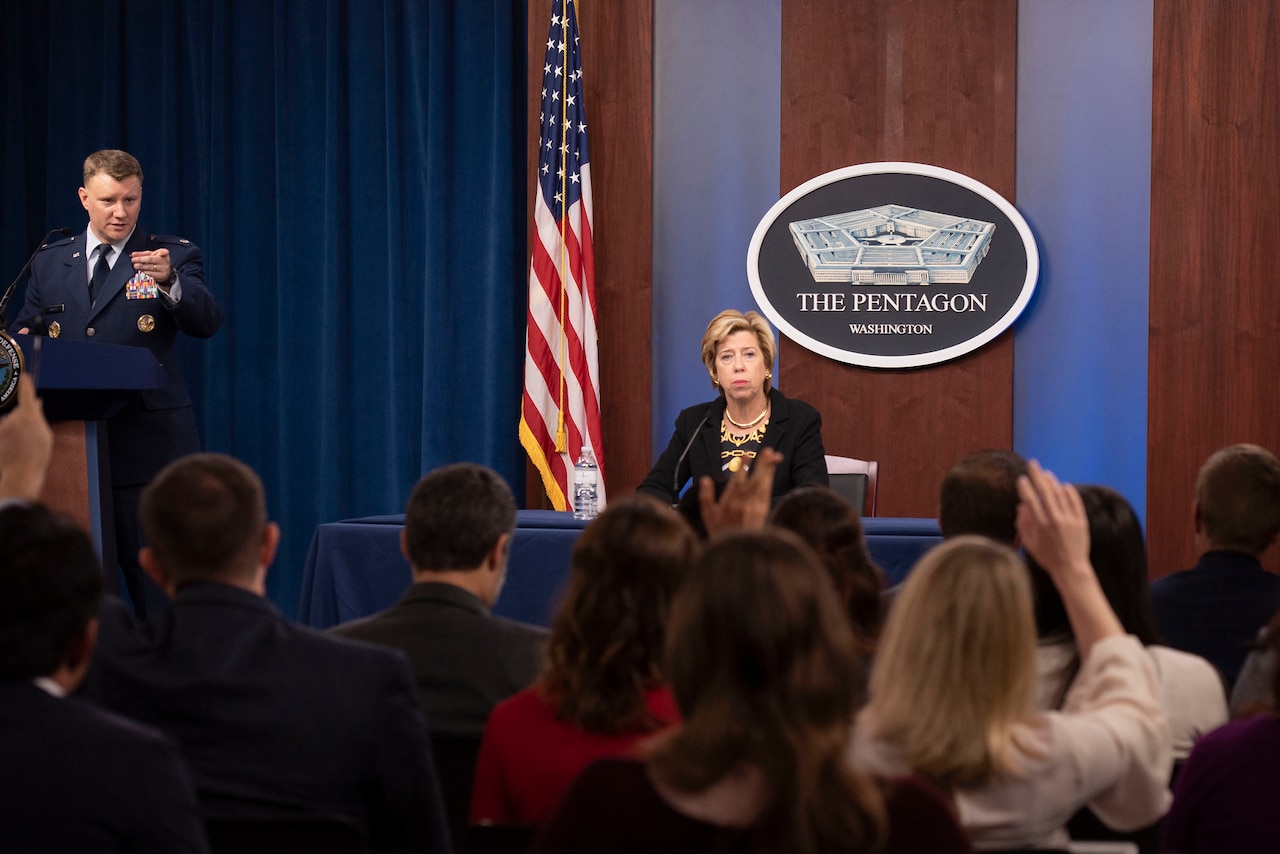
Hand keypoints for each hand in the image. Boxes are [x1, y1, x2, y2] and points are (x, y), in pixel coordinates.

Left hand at [0, 377, 52, 500]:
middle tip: (30, 436)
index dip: (26, 385)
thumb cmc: (37, 455)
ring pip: (9, 423)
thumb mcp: (45, 434)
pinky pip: (3, 431)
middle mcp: (12, 418)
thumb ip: (38, 416)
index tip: (24, 376)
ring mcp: (1, 427)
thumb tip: (36, 403)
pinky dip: (6, 437)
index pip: (26, 395)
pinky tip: (12, 449)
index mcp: (28, 416)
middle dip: (22, 419)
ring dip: (14, 430)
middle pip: (17, 412)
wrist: (20, 473)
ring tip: (21, 446)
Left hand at [131, 248, 172, 286]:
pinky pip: (151, 273)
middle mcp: (165, 261)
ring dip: (141, 266)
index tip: (159, 253)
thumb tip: (133, 254)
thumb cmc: (157, 262)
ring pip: (150, 267)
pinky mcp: (161, 275)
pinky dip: (145, 271)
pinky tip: (142, 270)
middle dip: (140, 259)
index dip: (162, 252)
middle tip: (133, 260)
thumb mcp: (152, 255)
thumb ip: (143, 254)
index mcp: (164, 254)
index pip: (163, 252)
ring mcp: (164, 269)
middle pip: (150, 259)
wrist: (165, 272)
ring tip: (135, 265)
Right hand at [698, 447, 781, 536]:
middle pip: (754, 478)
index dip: (742, 465)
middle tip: (769, 450)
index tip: (746, 454)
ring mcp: (755, 507)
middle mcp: (743, 502)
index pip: (737, 479)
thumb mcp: (708, 516)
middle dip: (762, 463)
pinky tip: (772, 472)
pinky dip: (770, 480)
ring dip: (769, 469)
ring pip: (763, 484)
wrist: (737, 553)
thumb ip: (706, 496)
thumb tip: (705, 479)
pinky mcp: (763, 512)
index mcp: (729, 501)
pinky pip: (767, 492)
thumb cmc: (721, 534)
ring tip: (775, 456)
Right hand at [1016, 460, 1089, 578]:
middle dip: (1037, 475)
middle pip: (1045, 492)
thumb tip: (1021, 506)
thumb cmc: (1047, 557)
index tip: (1021, 479)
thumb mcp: (1029, 543)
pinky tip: (1064, 485)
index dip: (1025, 487)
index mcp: (1040, 525)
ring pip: (1060, 494)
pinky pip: (1075, 502)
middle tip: (1032, 463)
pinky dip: (1069, 492)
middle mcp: (1054, 520)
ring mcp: (1069, 520)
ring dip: (1052, 481)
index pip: (1030, 500)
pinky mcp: (1081, 521)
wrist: (1071, 568)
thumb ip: (1024, 524)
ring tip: (1046, 473)